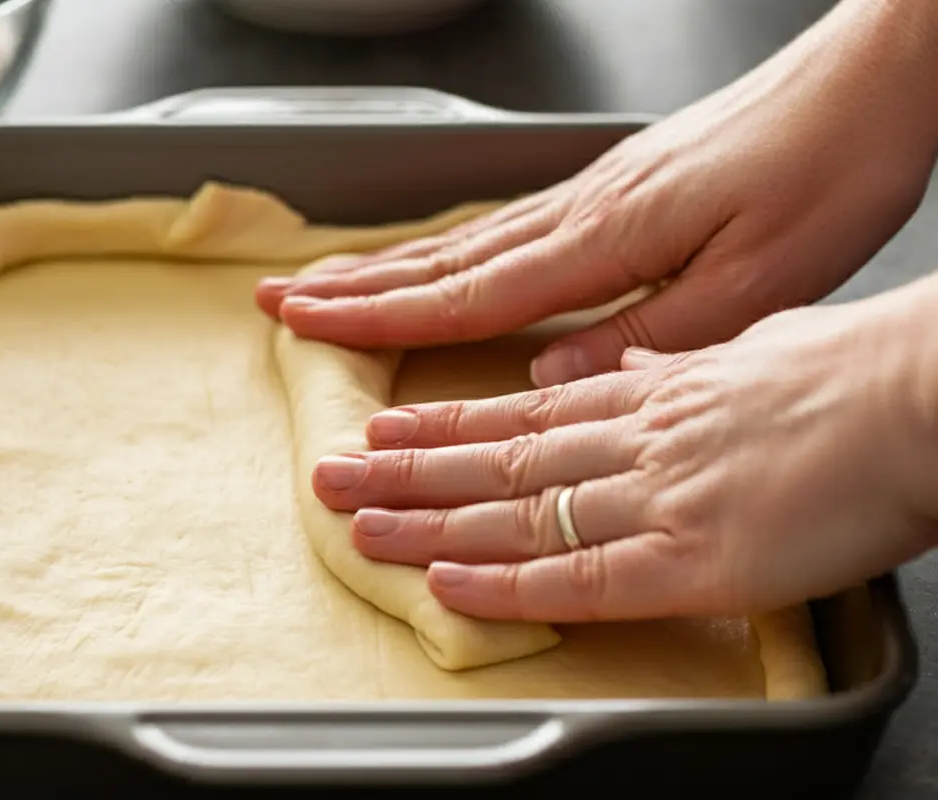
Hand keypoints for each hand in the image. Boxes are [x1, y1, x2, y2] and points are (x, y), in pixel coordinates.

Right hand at [256, 0, 937, 386]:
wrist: (875, 76)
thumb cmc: (831, 168)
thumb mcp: (758, 283)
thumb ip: (646, 338)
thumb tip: (546, 381)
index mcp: (605, 236)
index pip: (465, 291)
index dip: (377, 316)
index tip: (306, 325)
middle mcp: (582, 208)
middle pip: (443, 259)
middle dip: (354, 286)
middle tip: (281, 299)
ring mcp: (593, 191)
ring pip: (467, 238)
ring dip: (389, 266)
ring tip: (331, 283)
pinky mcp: (617, 184)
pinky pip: (507, 225)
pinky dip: (451, 249)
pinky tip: (436, 262)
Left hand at [309, 286, 937, 621]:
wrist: (921, 395)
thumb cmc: (856, 371)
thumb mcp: (753, 344)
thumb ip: (682, 365)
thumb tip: (638, 365)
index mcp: (652, 394)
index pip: (523, 410)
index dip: (447, 425)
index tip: (389, 430)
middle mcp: (633, 440)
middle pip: (495, 457)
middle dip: (406, 470)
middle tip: (331, 475)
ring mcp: (655, 497)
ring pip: (515, 511)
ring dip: (428, 520)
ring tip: (357, 523)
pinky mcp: (692, 560)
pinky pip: (578, 577)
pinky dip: (504, 582)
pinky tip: (447, 582)